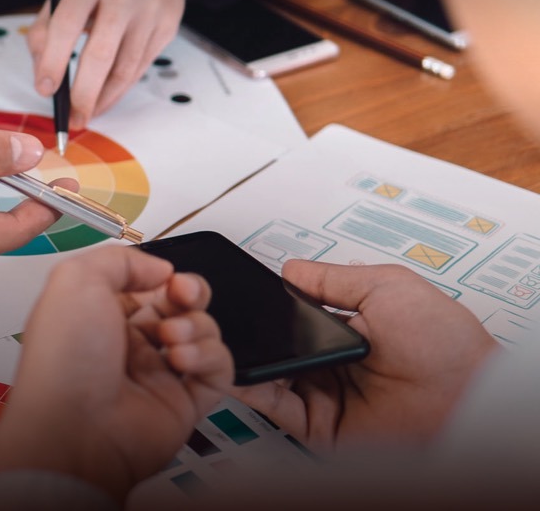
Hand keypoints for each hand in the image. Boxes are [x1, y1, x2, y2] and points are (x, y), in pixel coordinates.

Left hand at [0, 246, 231, 501]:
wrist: (75, 429)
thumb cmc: (64, 362)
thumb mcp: (75, 280)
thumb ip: (120, 259)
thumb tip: (159, 267)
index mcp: (97, 314)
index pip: (144, 284)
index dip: (162, 274)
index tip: (167, 274)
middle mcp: (126, 343)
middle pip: (179, 304)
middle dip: (190, 292)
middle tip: (184, 295)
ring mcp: (156, 373)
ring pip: (202, 333)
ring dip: (195, 326)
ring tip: (170, 339)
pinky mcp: (183, 402)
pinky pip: (219, 370)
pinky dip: (210, 357)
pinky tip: (183, 360)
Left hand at [28, 0, 192, 130]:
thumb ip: (47, 26)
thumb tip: (43, 75)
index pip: (67, 24)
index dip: (53, 61)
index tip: (44, 89)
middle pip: (101, 54)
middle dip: (83, 94)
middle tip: (70, 119)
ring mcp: (152, 9)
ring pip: (126, 68)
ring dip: (103, 99)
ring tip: (86, 116)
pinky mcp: (168, 25)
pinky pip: (141, 66)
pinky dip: (120, 88)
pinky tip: (105, 99)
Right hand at [233, 261, 497, 451]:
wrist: (464, 398)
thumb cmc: (445, 344)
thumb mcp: (389, 287)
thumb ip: (335, 278)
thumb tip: (292, 268)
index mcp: (352, 329)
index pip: (296, 315)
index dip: (272, 305)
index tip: (247, 292)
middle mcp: (335, 363)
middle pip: (278, 344)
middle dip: (255, 331)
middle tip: (231, 315)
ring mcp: (325, 394)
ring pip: (269, 373)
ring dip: (247, 356)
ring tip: (228, 337)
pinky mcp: (318, 424)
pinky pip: (274, 404)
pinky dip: (251, 388)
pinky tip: (240, 367)